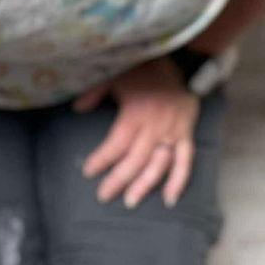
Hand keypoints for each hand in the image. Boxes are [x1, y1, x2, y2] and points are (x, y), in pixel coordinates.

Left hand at [75, 58, 198, 208]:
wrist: (183, 63)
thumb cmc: (146, 69)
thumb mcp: (117, 73)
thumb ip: (97, 91)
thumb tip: (78, 108)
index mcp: (136, 113)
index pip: (117, 143)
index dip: (102, 159)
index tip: (88, 171)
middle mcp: (155, 127)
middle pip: (135, 160)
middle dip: (118, 180)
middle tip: (104, 196)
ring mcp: (172, 134)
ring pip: (158, 165)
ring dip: (144, 185)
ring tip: (130, 202)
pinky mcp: (186, 135)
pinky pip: (185, 162)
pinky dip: (178, 181)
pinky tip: (168, 199)